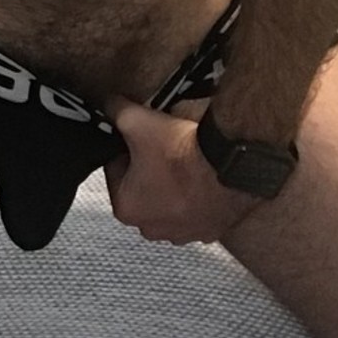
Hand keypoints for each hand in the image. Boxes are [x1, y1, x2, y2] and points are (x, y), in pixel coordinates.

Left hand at [103, 96, 265, 244]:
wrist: (228, 166)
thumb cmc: (182, 154)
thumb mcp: (136, 121)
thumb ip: (115, 111)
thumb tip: (109, 105)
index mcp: (126, 207)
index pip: (115, 168)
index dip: (127, 146)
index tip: (141, 136)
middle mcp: (152, 228)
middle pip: (141, 186)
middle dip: (148, 166)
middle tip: (164, 145)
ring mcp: (183, 233)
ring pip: (168, 199)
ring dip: (173, 181)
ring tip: (185, 158)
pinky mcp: (208, 230)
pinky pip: (195, 208)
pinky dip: (197, 194)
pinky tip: (202, 174)